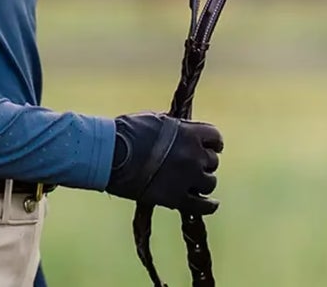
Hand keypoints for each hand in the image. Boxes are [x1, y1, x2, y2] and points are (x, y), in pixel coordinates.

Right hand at [106, 112, 222, 214]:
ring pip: (210, 182)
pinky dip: (209, 205)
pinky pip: (203, 205)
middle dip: (204, 162)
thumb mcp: (156, 120)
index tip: (210, 146)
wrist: (111, 153)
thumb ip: (176, 128)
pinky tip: (210, 203)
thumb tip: (183, 133)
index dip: (213, 142)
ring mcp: (186, 178)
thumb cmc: (129, 131)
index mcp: (188, 133)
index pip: (215, 137)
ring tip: (193, 181)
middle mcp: (192, 155)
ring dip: (203, 181)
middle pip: (212, 161)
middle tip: (192, 164)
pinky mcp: (177, 198)